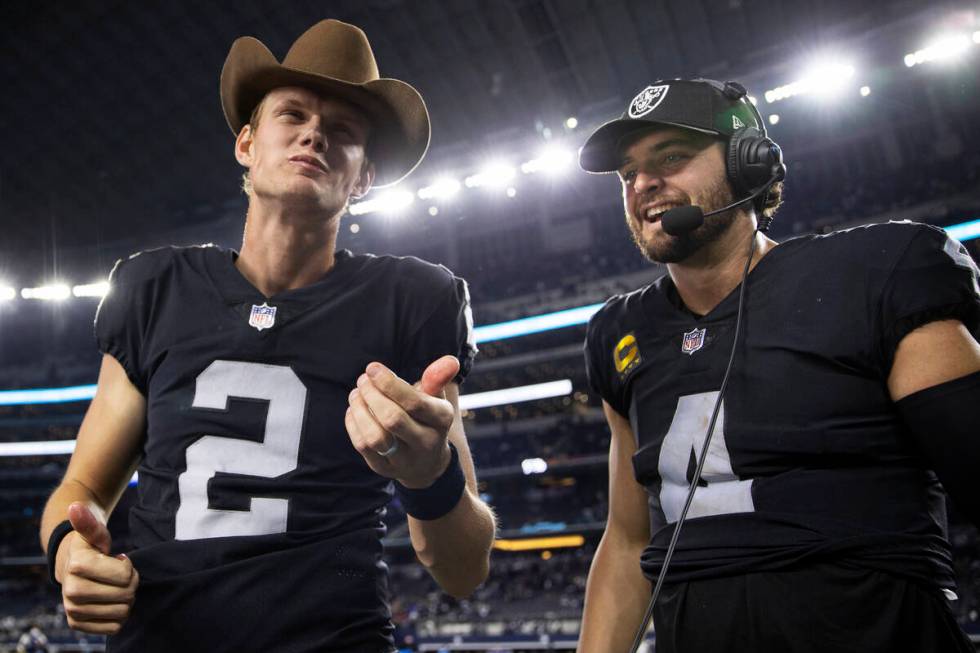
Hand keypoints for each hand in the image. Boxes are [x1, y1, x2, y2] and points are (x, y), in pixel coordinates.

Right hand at [57, 502, 137, 634]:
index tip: (117, 558)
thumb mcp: (94, 532)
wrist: (70, 565)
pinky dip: (118, 616)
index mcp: (77, 566)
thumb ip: (90, 522)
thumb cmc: (89, 547)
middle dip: (130, 582)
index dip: (128, 565)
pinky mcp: (77, 624)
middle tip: (119, 574)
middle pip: (127, 594)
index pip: (126, 574)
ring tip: (113, 587)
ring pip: (122, 611)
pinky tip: (110, 602)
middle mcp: (71, 591)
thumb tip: (76, 507)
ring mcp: (72, 610)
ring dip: (125, 599)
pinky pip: (114, 627)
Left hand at [345, 355, 458, 487]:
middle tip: (363, 380)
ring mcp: (404, 460)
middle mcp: (425, 443)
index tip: (372, 368)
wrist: (427, 463)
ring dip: (360, 410)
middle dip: (372, 395)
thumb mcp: (437, 399)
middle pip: (392, 419)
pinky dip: (353, 424)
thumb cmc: (427, 419)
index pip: (414, 402)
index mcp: (441, 421)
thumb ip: (438, 378)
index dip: (389, 384)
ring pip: (375, 437)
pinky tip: (354, 410)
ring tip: (356, 393)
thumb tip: (450, 360)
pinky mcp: (384, 469)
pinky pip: (363, 446)